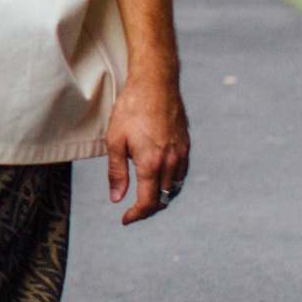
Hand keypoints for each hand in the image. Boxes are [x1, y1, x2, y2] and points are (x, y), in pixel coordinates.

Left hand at [104, 72, 187, 223]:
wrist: (156, 83)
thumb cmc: (131, 109)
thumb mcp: (115, 141)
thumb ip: (117, 172)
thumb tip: (116, 198)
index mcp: (151, 164)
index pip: (148, 203)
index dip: (136, 215)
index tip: (125, 219)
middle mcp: (170, 162)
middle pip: (163, 199)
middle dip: (148, 209)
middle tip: (132, 209)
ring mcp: (181, 154)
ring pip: (175, 188)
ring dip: (161, 197)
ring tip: (145, 196)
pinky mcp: (186, 145)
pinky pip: (181, 173)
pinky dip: (171, 183)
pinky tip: (159, 178)